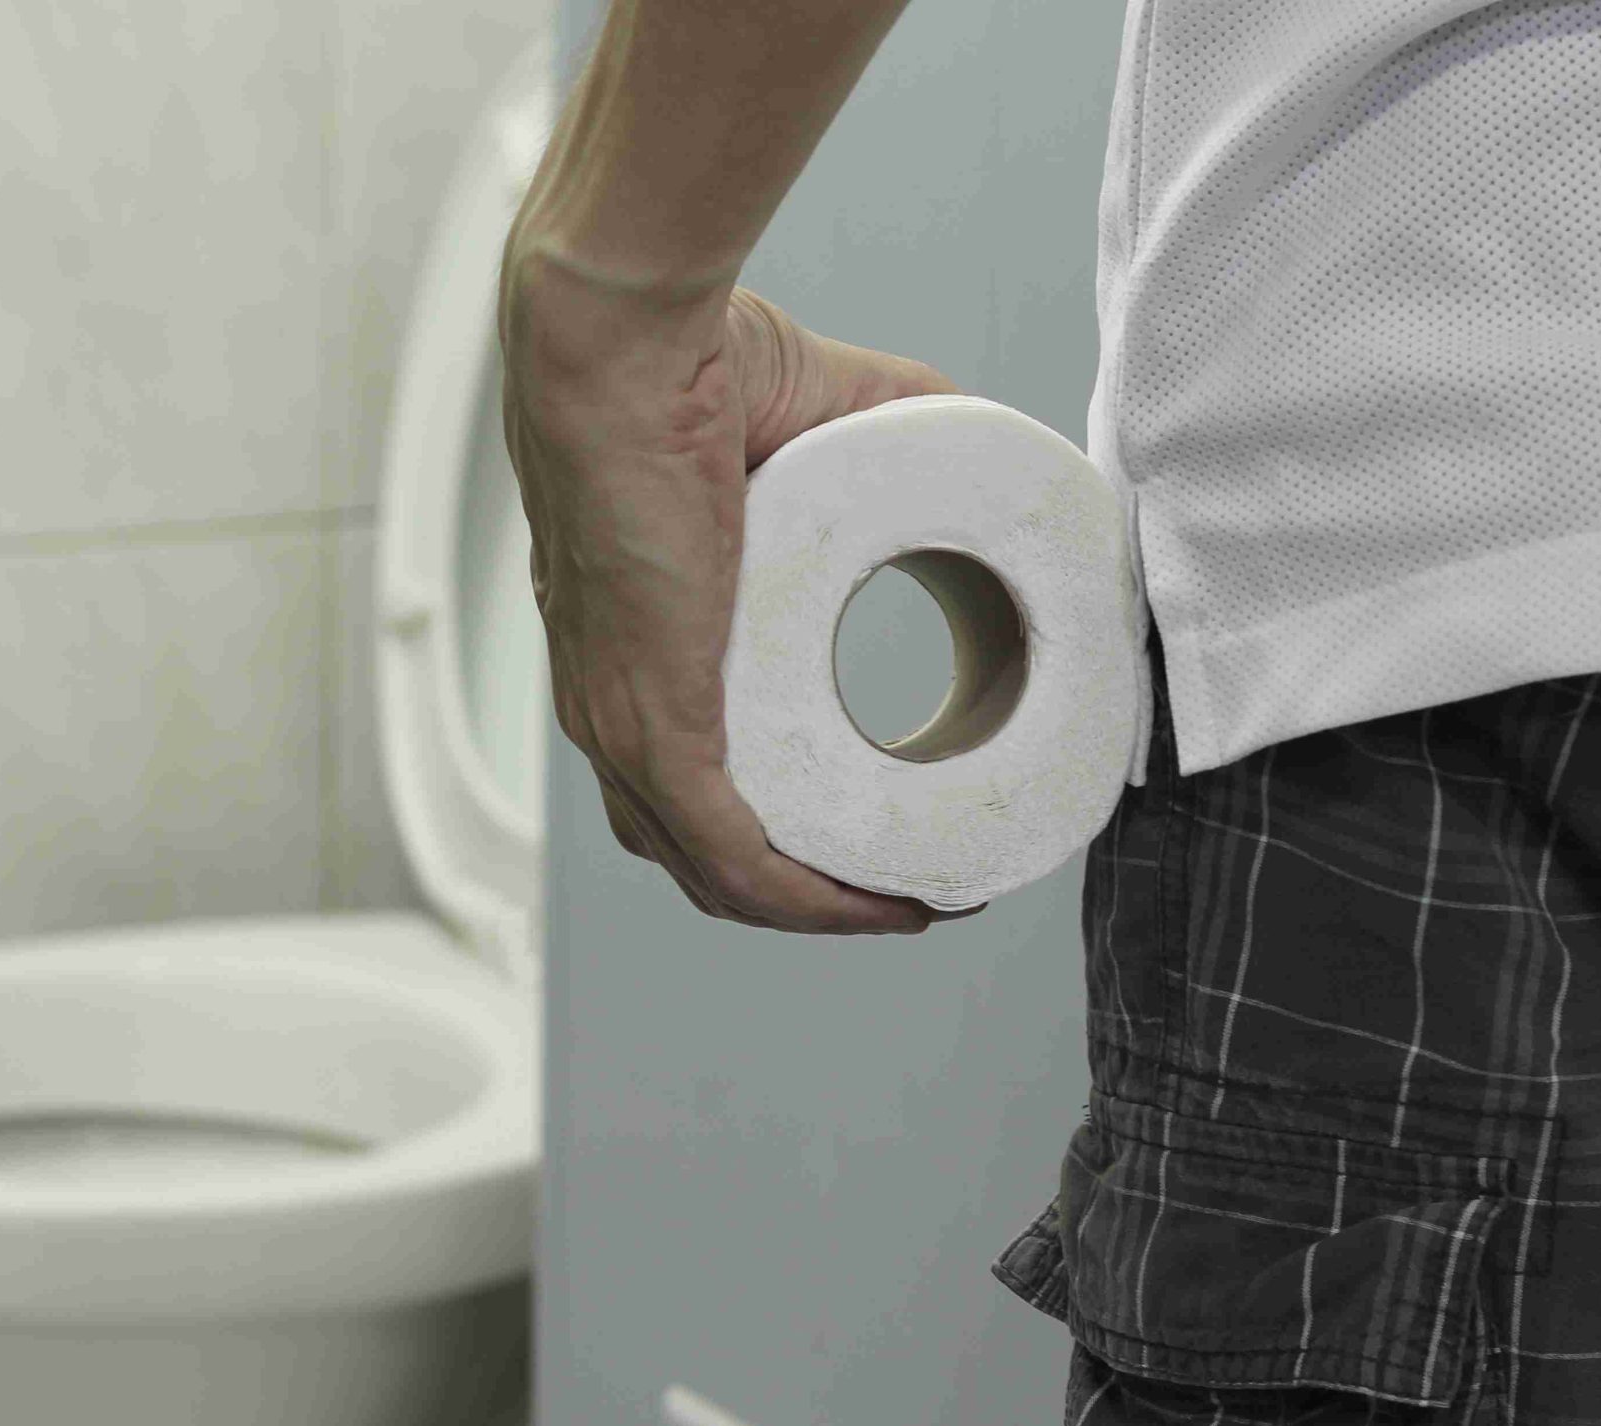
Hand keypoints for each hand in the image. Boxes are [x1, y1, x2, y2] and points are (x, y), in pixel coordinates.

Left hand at [499, 259, 960, 933]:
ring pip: (722, 876)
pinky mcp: (656, 724)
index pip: (690, 789)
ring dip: (828, 910)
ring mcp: (626, 726)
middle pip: (707, 856)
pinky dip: (813, 900)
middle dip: (819, 894)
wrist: (631, 340)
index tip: (888, 831)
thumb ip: (907, 431)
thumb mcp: (822, 418)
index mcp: (635, 653)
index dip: (786, 829)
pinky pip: (733, 857)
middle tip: (923, 883)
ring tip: (923, 902)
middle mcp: (614, 708)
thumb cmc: (691, 358)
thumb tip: (986, 447)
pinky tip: (886, 905)